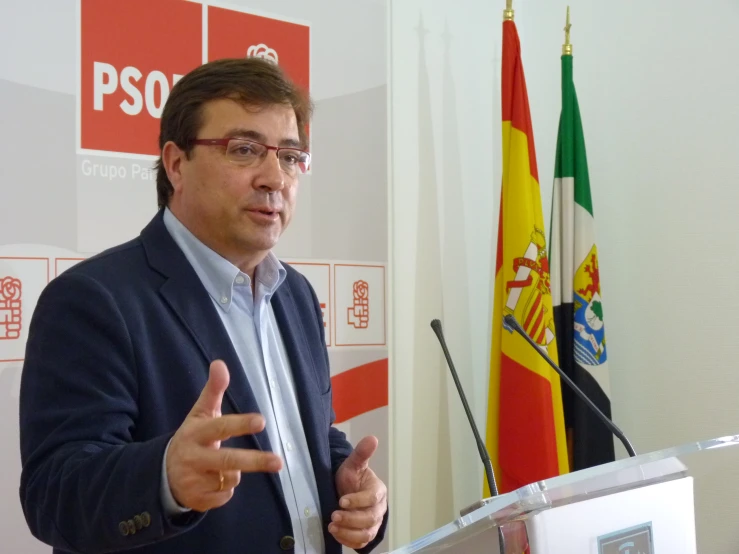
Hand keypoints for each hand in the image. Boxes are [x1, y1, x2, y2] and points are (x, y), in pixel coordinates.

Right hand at [166, 360, 282, 511]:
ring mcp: (193, 480)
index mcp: (195, 433)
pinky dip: (225, 490)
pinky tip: (213, 482)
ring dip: (234, 474)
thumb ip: (213, 391)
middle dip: (255, 461)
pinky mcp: (196, 500)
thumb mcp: (199, 414)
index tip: (262, 421)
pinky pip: (224, 496)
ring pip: (230, 479)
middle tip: (278, 462)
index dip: (241, 424)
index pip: (221, 427)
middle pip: (229, 460)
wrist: (163, 473)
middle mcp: (192, 457)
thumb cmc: (192, 438)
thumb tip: (220, 363)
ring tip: (220, 467)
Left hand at [330, 436, 386, 549]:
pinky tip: (336, 535)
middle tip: (333, 516)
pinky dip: (349, 541)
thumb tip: (373, 438)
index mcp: (378, 491)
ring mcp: (373, 523)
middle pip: (370, 518)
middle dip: (351, 519)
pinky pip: (361, 542)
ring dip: (349, 532)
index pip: (372, 498)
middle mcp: (378, 508)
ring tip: (332, 527)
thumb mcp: (353, 465)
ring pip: (366, 533)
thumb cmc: (351, 478)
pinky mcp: (365, 534)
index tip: (342, 501)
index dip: (358, 500)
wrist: (346, 492)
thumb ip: (361, 454)